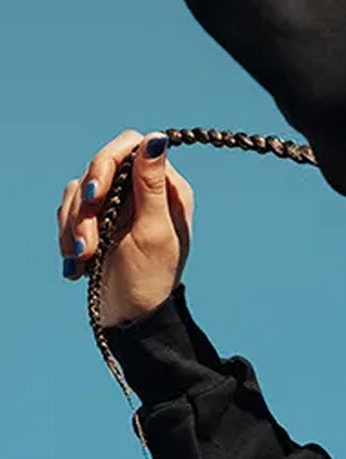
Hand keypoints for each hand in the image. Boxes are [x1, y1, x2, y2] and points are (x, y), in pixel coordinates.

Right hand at [57, 130, 193, 326]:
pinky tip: (77, 263)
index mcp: (164, 186)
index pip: (130, 147)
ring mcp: (115, 205)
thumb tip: (157, 138)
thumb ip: (152, 185)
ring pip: (80, 191)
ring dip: (76, 226)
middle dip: (86, 205)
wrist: (130, 320)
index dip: (106, 162)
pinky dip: (68, 235)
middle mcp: (139, 189)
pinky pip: (70, 212)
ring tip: (85, 258)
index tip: (96, 195)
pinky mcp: (95, 222)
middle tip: (87, 241)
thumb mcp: (154, 232)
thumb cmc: (149, 279)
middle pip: (100, 168)